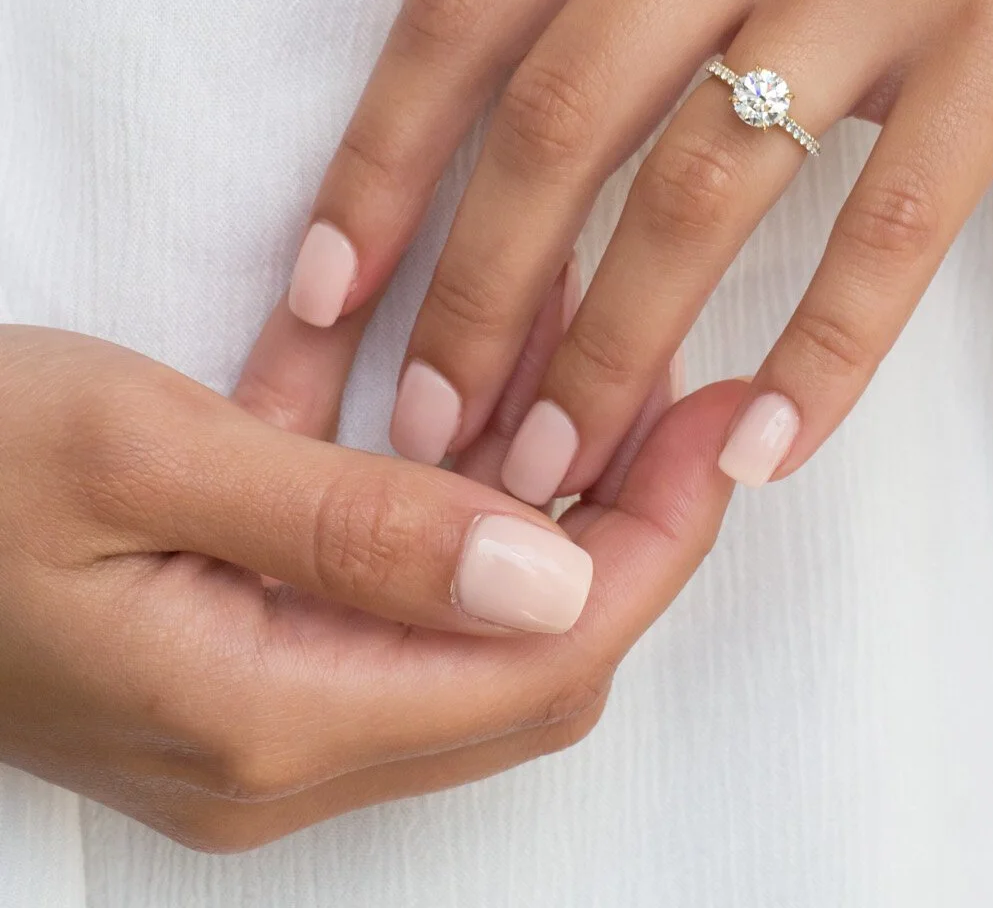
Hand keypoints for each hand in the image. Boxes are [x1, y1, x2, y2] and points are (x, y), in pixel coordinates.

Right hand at [0, 325, 736, 847]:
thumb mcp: (144, 457)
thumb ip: (355, 531)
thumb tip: (557, 575)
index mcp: (268, 719)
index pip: (549, 656)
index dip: (663, 539)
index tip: (727, 421)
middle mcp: (281, 751)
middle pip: (535, 657)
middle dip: (631, 520)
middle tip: (677, 386)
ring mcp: (258, 718)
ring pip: (474, 624)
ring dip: (548, 499)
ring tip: (594, 363)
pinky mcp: (236, 663)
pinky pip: (394, 597)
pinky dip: (454, 506)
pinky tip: (469, 392)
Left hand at [278, 0, 992, 500]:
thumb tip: (573, 108)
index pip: (465, 1)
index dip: (378, 160)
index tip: (330, 292)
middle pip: (560, 120)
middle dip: (479, 296)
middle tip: (436, 426)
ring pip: (704, 191)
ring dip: (617, 352)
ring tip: (564, 466)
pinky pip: (893, 224)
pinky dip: (823, 351)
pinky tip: (774, 445)